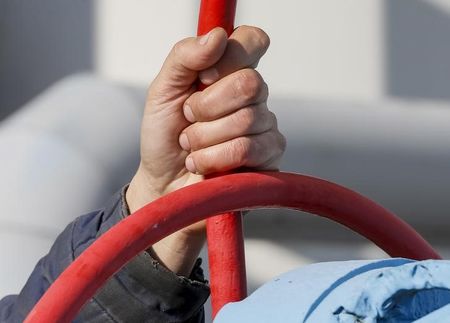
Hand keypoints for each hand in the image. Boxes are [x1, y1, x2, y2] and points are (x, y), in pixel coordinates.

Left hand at [126, 26, 285, 275]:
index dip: (231, 57)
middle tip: (188, 119)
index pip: (252, 41)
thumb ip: (184, 58)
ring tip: (191, 146)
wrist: (163, 183)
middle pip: (249, 83)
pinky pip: (249, 149)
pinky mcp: (269, 156)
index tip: (202, 78)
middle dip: (206, 107)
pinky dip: (215, 158)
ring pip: (247, 120)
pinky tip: (203, 164)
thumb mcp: (162, 92)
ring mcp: (265, 126)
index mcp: (230, 72)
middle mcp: (253, 96)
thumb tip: (217, 36)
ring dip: (204, 138)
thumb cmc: (164, 136)